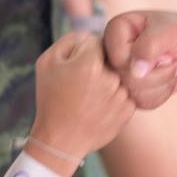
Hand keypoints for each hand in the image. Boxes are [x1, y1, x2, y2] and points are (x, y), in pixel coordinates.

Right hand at [29, 33, 135, 165]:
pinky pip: (125, 92)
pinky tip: (99, 107)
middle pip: (110, 58)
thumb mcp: (47, 62)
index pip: (96, 42)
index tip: (75, 67)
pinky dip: (115, 97)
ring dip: (108, 81)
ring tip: (89, 98)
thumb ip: (70, 40)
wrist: (60, 140)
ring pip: (119, 75)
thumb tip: (91, 35)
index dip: (83, 53)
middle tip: (82, 84)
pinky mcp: (129, 110)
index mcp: (89, 63)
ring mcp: (121, 95)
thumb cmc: (50, 99)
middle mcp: (110, 77)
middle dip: (98, 66)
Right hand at [102, 11, 176, 110]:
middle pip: (124, 78)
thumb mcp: (169, 31)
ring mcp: (119, 72)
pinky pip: (140, 103)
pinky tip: (169, 79)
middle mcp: (112, 51)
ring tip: (173, 68)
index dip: (144, 58)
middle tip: (172, 60)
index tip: (164, 46)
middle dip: (157, 74)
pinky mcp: (129, 89)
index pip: (118, 57)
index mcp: (115, 29)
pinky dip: (161, 94)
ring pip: (132, 93)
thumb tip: (135, 73)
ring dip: (162, 84)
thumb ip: (149, 46)